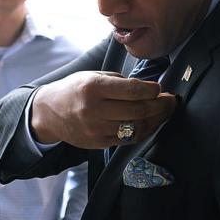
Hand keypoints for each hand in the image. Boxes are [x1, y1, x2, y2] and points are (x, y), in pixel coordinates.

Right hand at [31, 71, 176, 148]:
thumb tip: (149, 89)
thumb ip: (119, 82)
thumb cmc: (74, 90)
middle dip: (160, 105)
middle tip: (170, 100)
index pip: (133, 90)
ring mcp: (96, 129)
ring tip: (164, 112)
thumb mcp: (92, 76)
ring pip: (136, 128)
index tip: (159, 88)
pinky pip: (128, 139)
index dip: (153, 90)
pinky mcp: (98, 143)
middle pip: (138, 110)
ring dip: (156, 120)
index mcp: (93, 88)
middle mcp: (94, 110)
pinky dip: (143, 131)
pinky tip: (150, 123)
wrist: (49, 113)